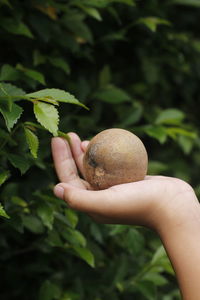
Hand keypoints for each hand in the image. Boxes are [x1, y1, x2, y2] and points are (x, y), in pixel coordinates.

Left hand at [51, 133, 196, 231]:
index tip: (57, 138)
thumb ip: (79, 199)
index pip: (68, 179)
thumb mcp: (106, 202)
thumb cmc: (139, 204)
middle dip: (69, 153)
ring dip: (85, 152)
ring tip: (80, 138)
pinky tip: (103, 142)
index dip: (60, 159)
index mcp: (91, 204)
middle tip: (67, 135)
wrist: (172, 205)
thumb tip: (56, 189)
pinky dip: (104, 153)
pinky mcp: (126, 180)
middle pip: (79, 171)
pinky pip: (110, 164)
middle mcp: (99, 197)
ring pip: (94, 167)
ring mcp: (113, 188)